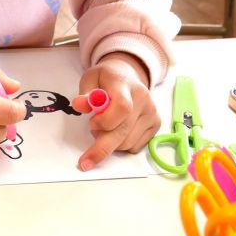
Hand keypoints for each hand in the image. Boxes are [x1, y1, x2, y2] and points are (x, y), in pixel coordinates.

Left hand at [71, 53, 160, 171]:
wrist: (128, 75)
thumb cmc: (106, 79)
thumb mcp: (90, 78)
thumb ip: (85, 93)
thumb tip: (79, 105)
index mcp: (124, 84)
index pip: (122, 106)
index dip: (106, 121)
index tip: (91, 124)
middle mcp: (142, 98)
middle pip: (124, 130)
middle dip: (102, 148)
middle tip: (85, 160)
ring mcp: (152, 112)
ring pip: (128, 142)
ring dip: (111, 144)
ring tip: (103, 128)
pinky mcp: (156, 124)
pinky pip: (135, 146)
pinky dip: (122, 145)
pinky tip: (117, 131)